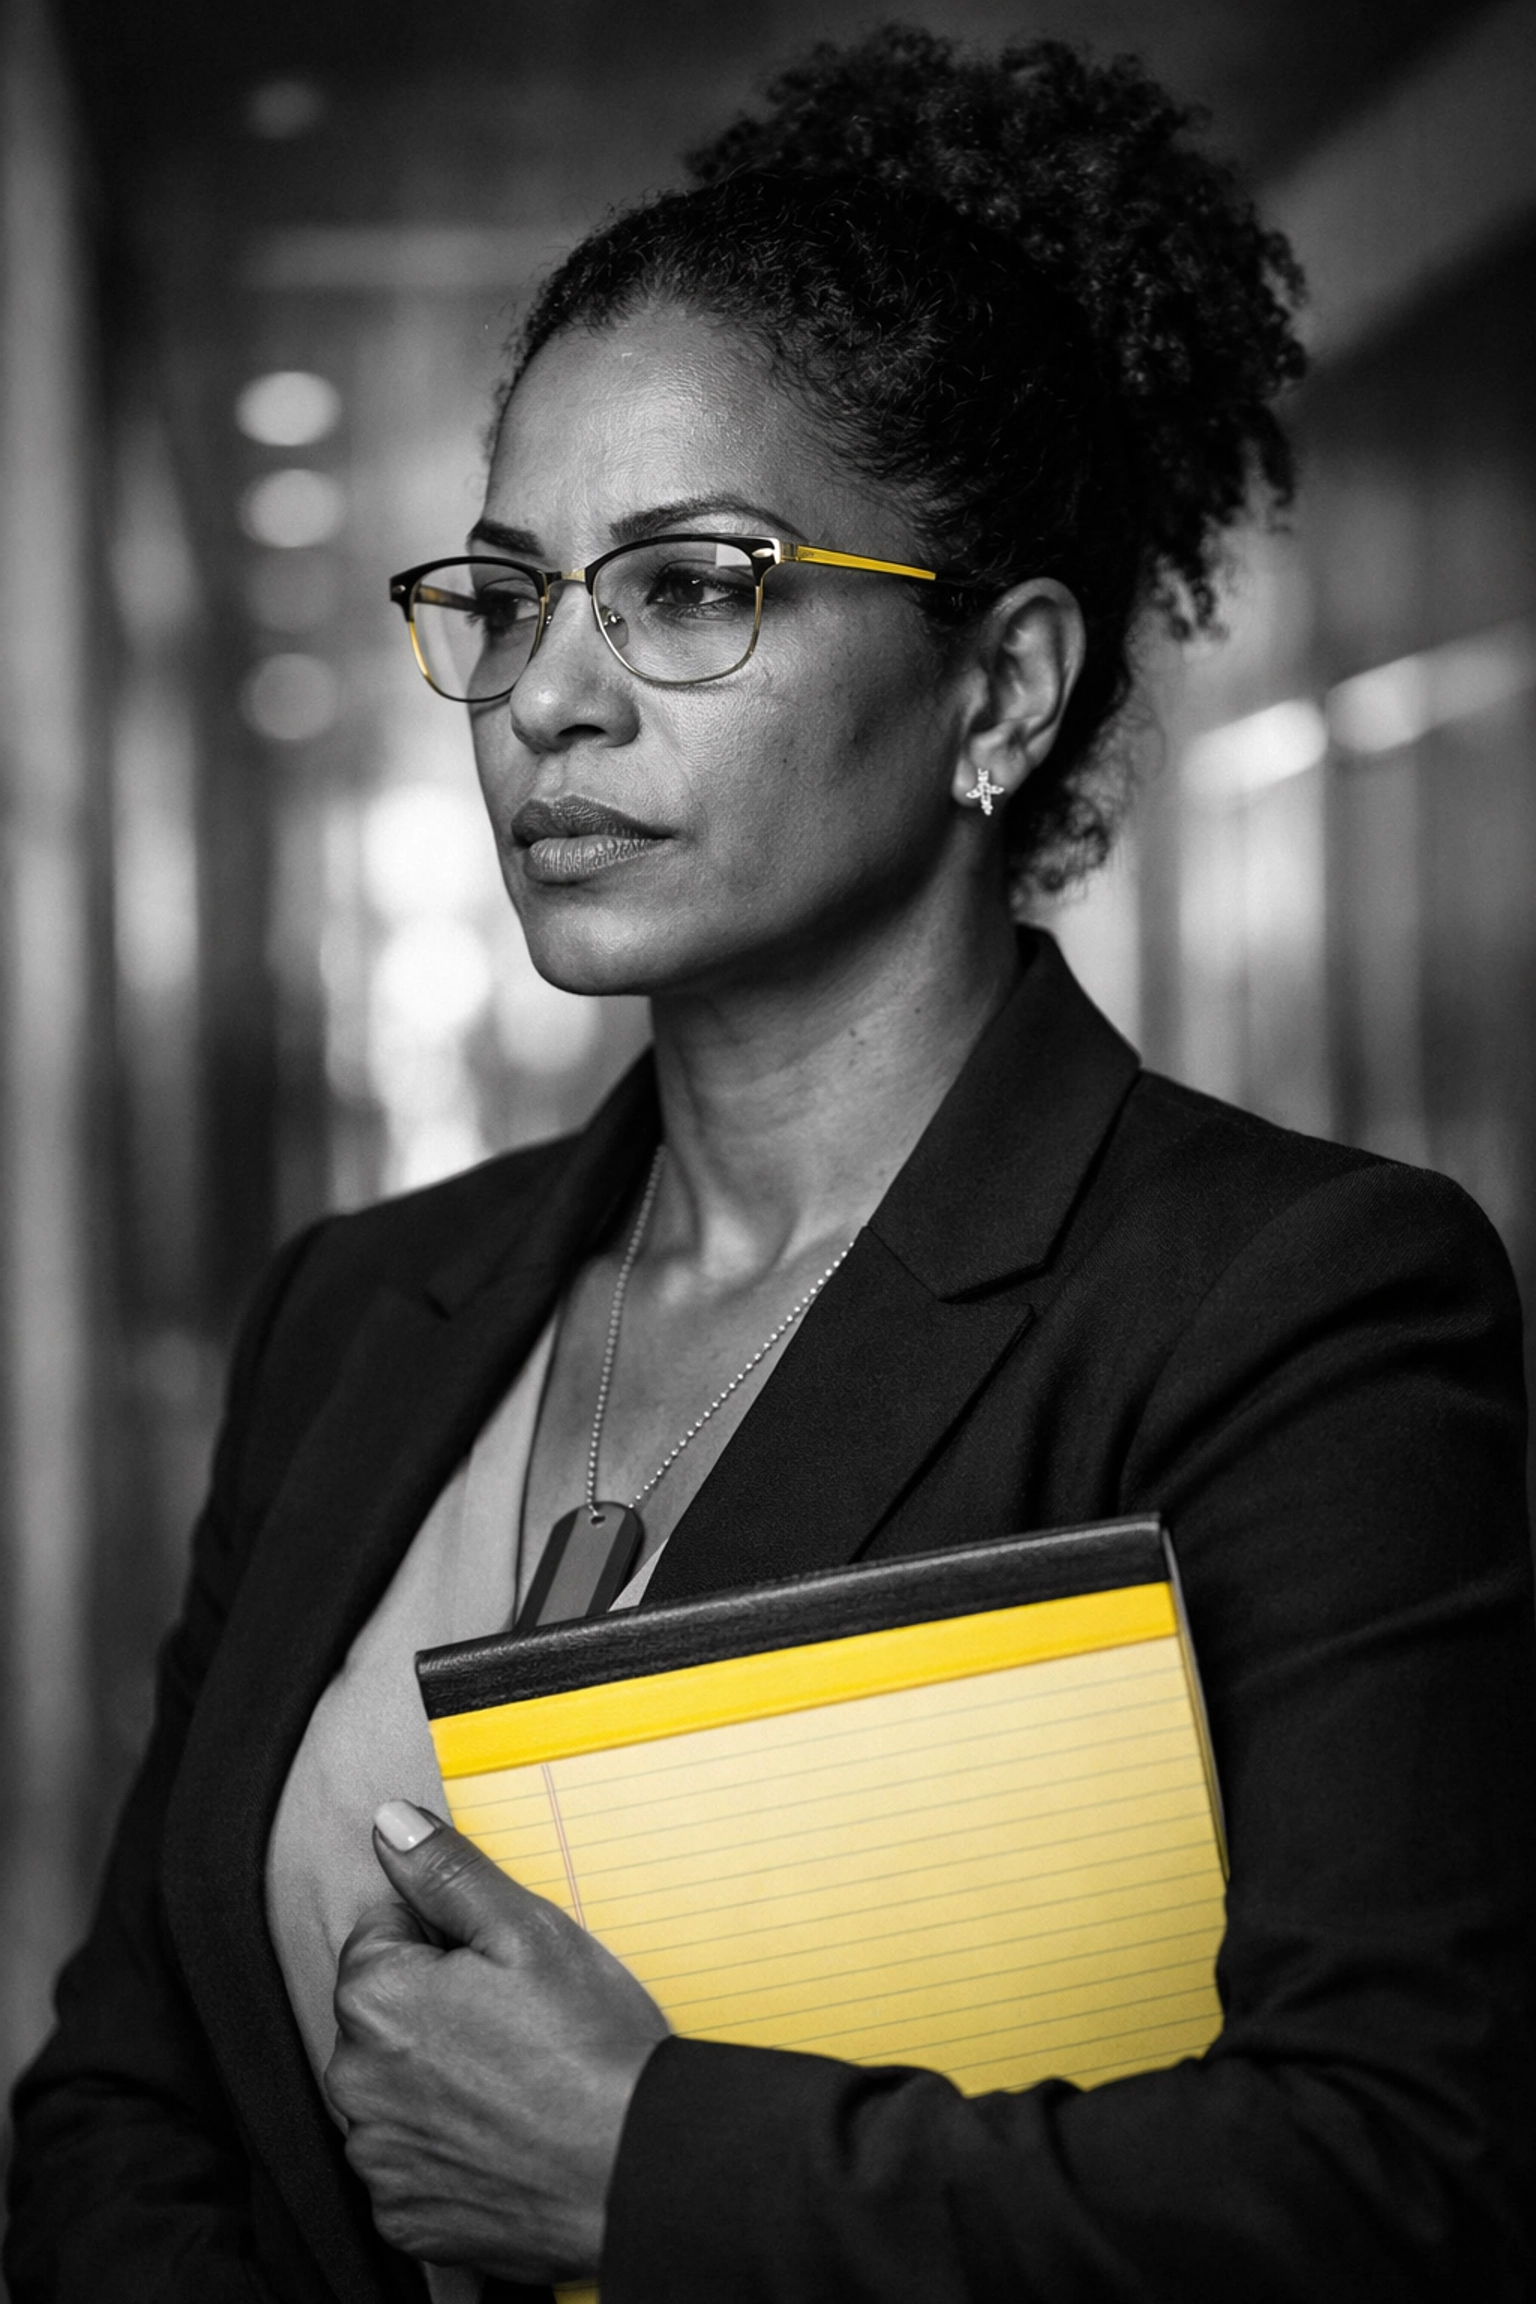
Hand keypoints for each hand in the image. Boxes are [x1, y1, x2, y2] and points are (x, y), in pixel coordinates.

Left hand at [324, 1799, 668, 2281]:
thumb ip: (446, 1871)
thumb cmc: (587, 2045)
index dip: (447, 1939)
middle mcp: (355, 2082)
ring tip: (515, 2081)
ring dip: (434, 2080)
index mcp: (375, 1998)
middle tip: (516, 2021)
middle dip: (434, 2006)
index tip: (498, 1966)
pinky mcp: (405, 2217)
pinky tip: (502, 2136)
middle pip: (383, 2014)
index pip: (383, 1933)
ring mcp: (378, 2158)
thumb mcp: (527, 1929)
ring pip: (393, 2088)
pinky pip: (408, 2163)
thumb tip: (390, 1824)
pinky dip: (444, 2150)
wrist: (635, 2168)